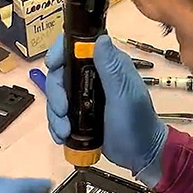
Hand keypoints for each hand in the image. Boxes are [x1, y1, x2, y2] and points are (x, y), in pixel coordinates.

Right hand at [46, 35, 167, 174]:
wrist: (140, 154)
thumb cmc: (136, 122)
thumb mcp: (123, 95)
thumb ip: (112, 68)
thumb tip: (100, 38)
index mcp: (107, 65)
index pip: (78, 46)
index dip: (60, 50)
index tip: (53, 65)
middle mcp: (93, 76)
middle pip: (61, 72)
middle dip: (56, 92)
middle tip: (62, 111)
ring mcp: (84, 95)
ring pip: (57, 94)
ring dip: (55, 113)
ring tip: (64, 131)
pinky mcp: (79, 114)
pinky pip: (59, 113)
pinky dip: (56, 124)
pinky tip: (62, 136)